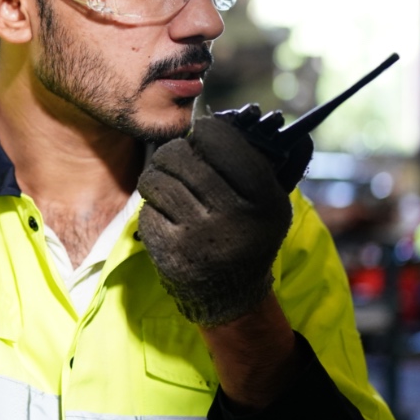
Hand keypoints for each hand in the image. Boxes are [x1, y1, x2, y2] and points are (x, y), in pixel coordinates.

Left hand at [136, 116, 311, 326]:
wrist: (232, 295)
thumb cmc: (249, 233)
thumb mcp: (272, 202)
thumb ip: (263, 161)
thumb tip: (253, 124)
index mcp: (264, 201)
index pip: (223, 143)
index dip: (207, 130)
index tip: (202, 132)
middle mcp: (232, 220)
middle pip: (181, 156)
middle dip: (174, 151)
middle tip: (178, 156)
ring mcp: (198, 239)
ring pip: (156, 180)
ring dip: (158, 176)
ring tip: (170, 184)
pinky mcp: (170, 254)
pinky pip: (147, 209)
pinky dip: (153, 208)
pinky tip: (168, 216)